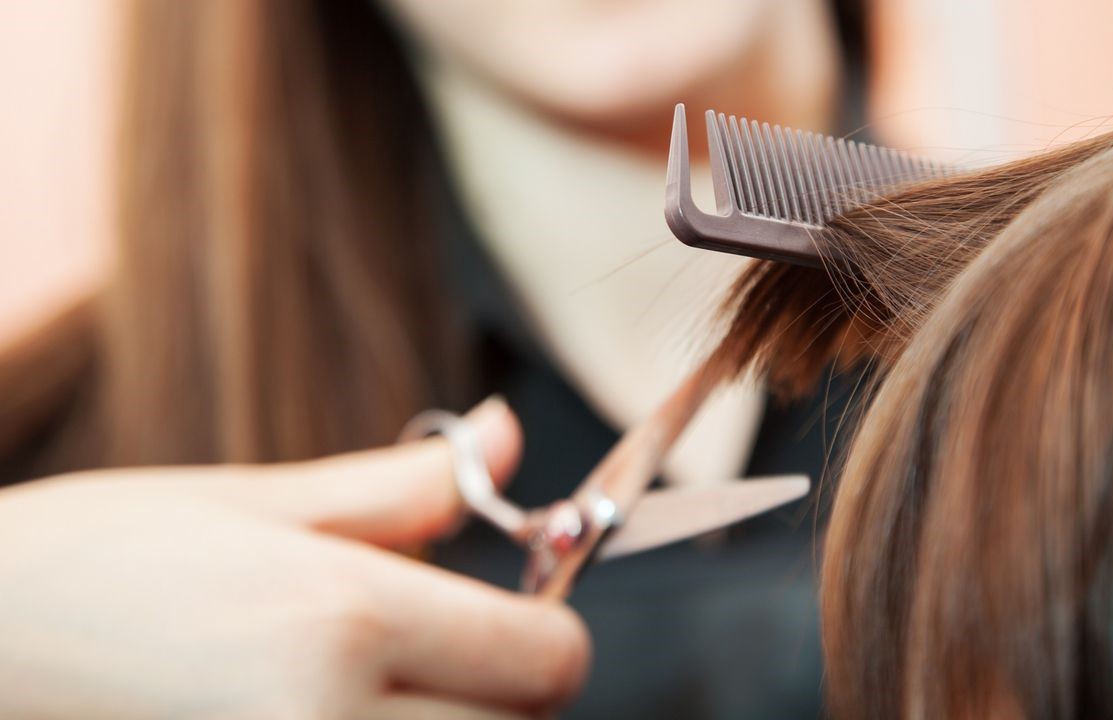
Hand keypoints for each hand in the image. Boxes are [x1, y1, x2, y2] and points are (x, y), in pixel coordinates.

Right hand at [0, 398, 588, 718]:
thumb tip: (508, 437)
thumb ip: (403, 488)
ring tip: (362, 686)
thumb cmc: (95, 565)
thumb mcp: (253, 504)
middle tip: (425, 651)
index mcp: (340, 622)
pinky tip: (327, 715)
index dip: (544, 631)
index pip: (550, 661)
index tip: (503, 608)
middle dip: (499, 690)